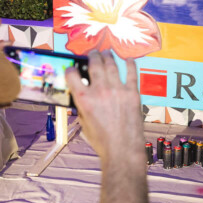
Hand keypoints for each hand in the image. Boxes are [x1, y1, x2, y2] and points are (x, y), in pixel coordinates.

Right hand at [67, 51, 142, 166]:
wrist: (122, 149)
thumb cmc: (102, 140)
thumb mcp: (83, 123)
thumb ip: (81, 106)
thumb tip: (81, 95)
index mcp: (84, 99)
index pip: (72, 75)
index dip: (71, 69)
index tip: (72, 68)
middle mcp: (100, 91)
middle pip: (94, 64)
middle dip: (92, 56)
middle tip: (93, 53)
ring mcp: (117, 90)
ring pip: (111, 65)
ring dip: (108, 56)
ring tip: (107, 52)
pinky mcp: (132, 93)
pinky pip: (132, 73)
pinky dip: (130, 64)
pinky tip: (129, 59)